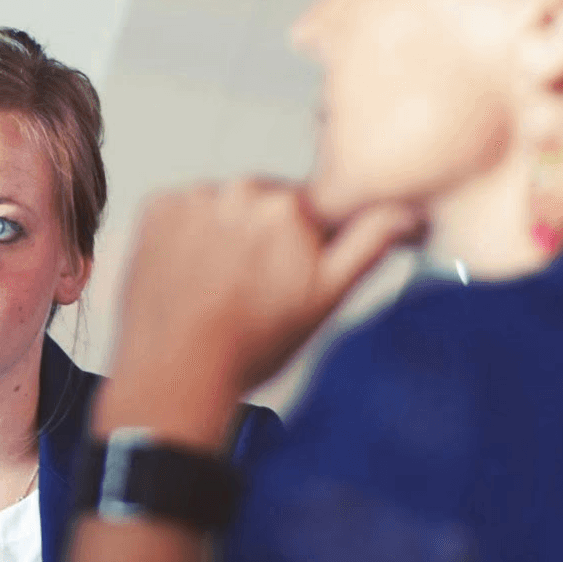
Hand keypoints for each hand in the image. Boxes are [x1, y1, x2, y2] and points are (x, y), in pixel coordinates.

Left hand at [95, 179, 418, 445]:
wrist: (176, 372)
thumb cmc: (250, 345)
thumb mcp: (326, 298)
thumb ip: (369, 243)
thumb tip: (407, 211)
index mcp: (290, 206)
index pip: (311, 208)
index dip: (305, 243)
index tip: (290, 272)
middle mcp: (240, 190)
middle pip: (265, 204)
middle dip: (265, 236)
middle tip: (252, 288)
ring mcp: (193, 197)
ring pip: (222, 207)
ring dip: (224, 233)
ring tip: (218, 286)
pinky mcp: (155, 208)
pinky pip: (182, 210)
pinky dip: (185, 234)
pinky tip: (189, 273)